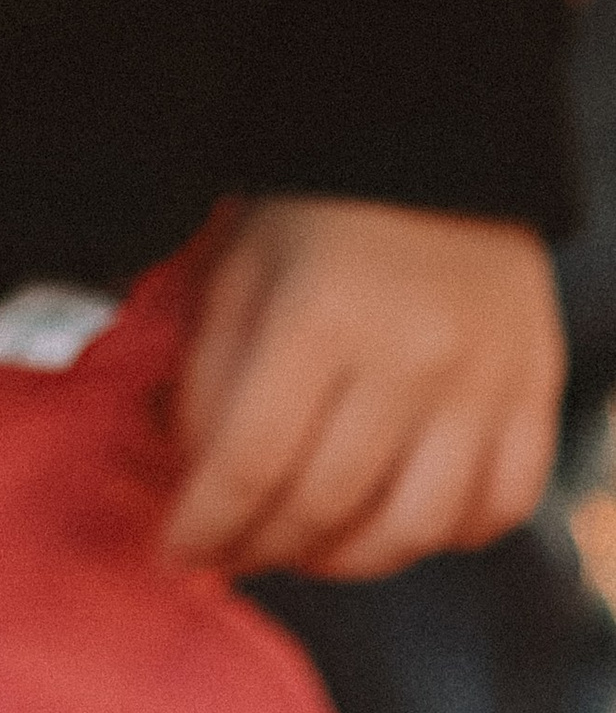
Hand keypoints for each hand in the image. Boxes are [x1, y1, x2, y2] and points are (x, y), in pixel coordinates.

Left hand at [165, 198, 564, 577]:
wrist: (436, 151)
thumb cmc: (319, 210)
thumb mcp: (239, 267)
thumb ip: (210, 373)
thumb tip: (191, 473)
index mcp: (320, 316)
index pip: (252, 460)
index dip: (206, 524)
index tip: (176, 553)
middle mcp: (410, 358)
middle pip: (326, 504)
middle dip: (264, 547)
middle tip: (233, 552)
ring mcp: (483, 383)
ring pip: (414, 529)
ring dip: (347, 560)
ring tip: (307, 547)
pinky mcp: (536, 392)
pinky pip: (498, 508)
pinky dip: (445, 536)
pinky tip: (398, 520)